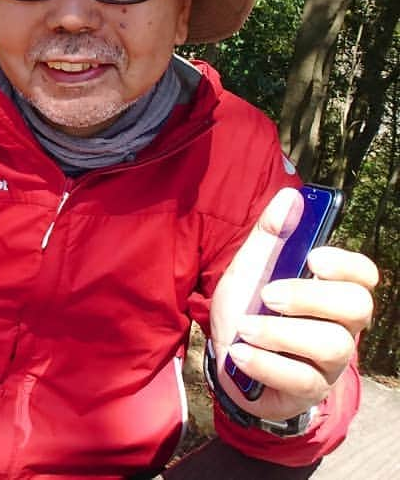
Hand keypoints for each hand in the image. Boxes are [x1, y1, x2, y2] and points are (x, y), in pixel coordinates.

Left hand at [210, 187, 377, 420]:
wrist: (224, 358)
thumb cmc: (247, 308)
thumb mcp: (250, 269)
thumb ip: (270, 236)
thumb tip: (291, 197)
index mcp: (331, 291)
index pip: (364, 276)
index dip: (347, 266)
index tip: (313, 258)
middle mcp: (341, 326)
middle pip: (356, 307)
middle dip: (310, 297)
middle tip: (268, 294)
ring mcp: (329, 362)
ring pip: (332, 345)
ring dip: (281, 333)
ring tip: (245, 328)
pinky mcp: (310, 390)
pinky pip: (302, 379)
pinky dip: (266, 362)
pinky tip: (240, 353)